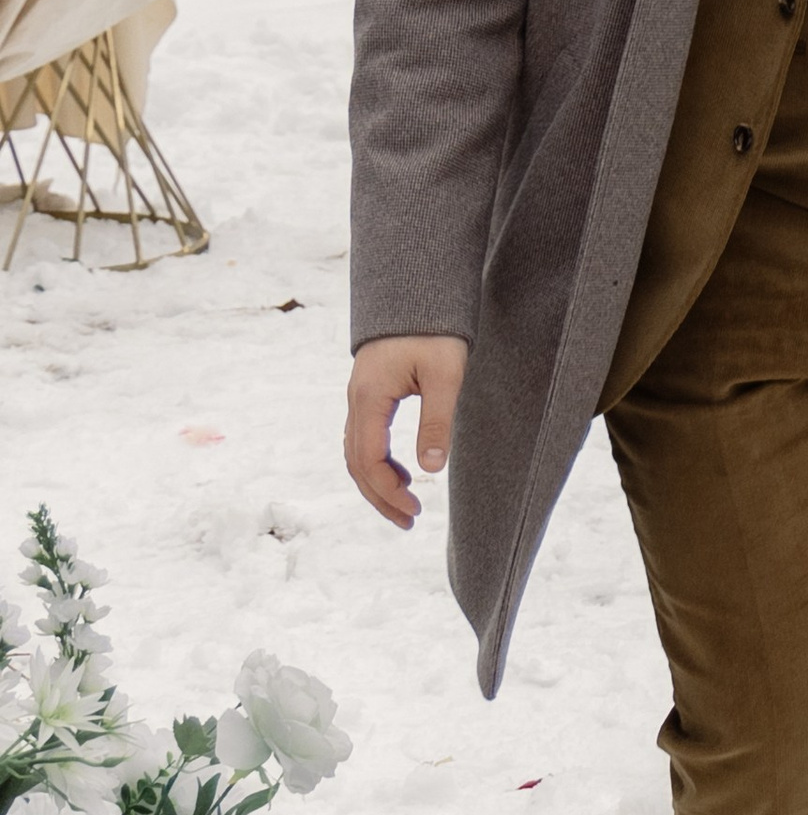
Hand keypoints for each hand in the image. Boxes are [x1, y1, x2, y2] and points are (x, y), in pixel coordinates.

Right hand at [345, 336, 468, 530]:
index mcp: (370, 397)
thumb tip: (432, 468)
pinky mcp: (369, 394)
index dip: (387, 490)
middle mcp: (357, 400)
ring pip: (356, 453)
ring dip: (376, 483)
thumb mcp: (444, 375)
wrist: (417, 292)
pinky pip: (363, 438)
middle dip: (379, 496)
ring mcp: (360, 397)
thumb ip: (436, 420)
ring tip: (406, 506)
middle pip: (356, 462)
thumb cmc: (434, 330)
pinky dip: (377, 463)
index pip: (368, 459)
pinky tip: (402, 473)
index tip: (414, 510)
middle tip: (408, 522)